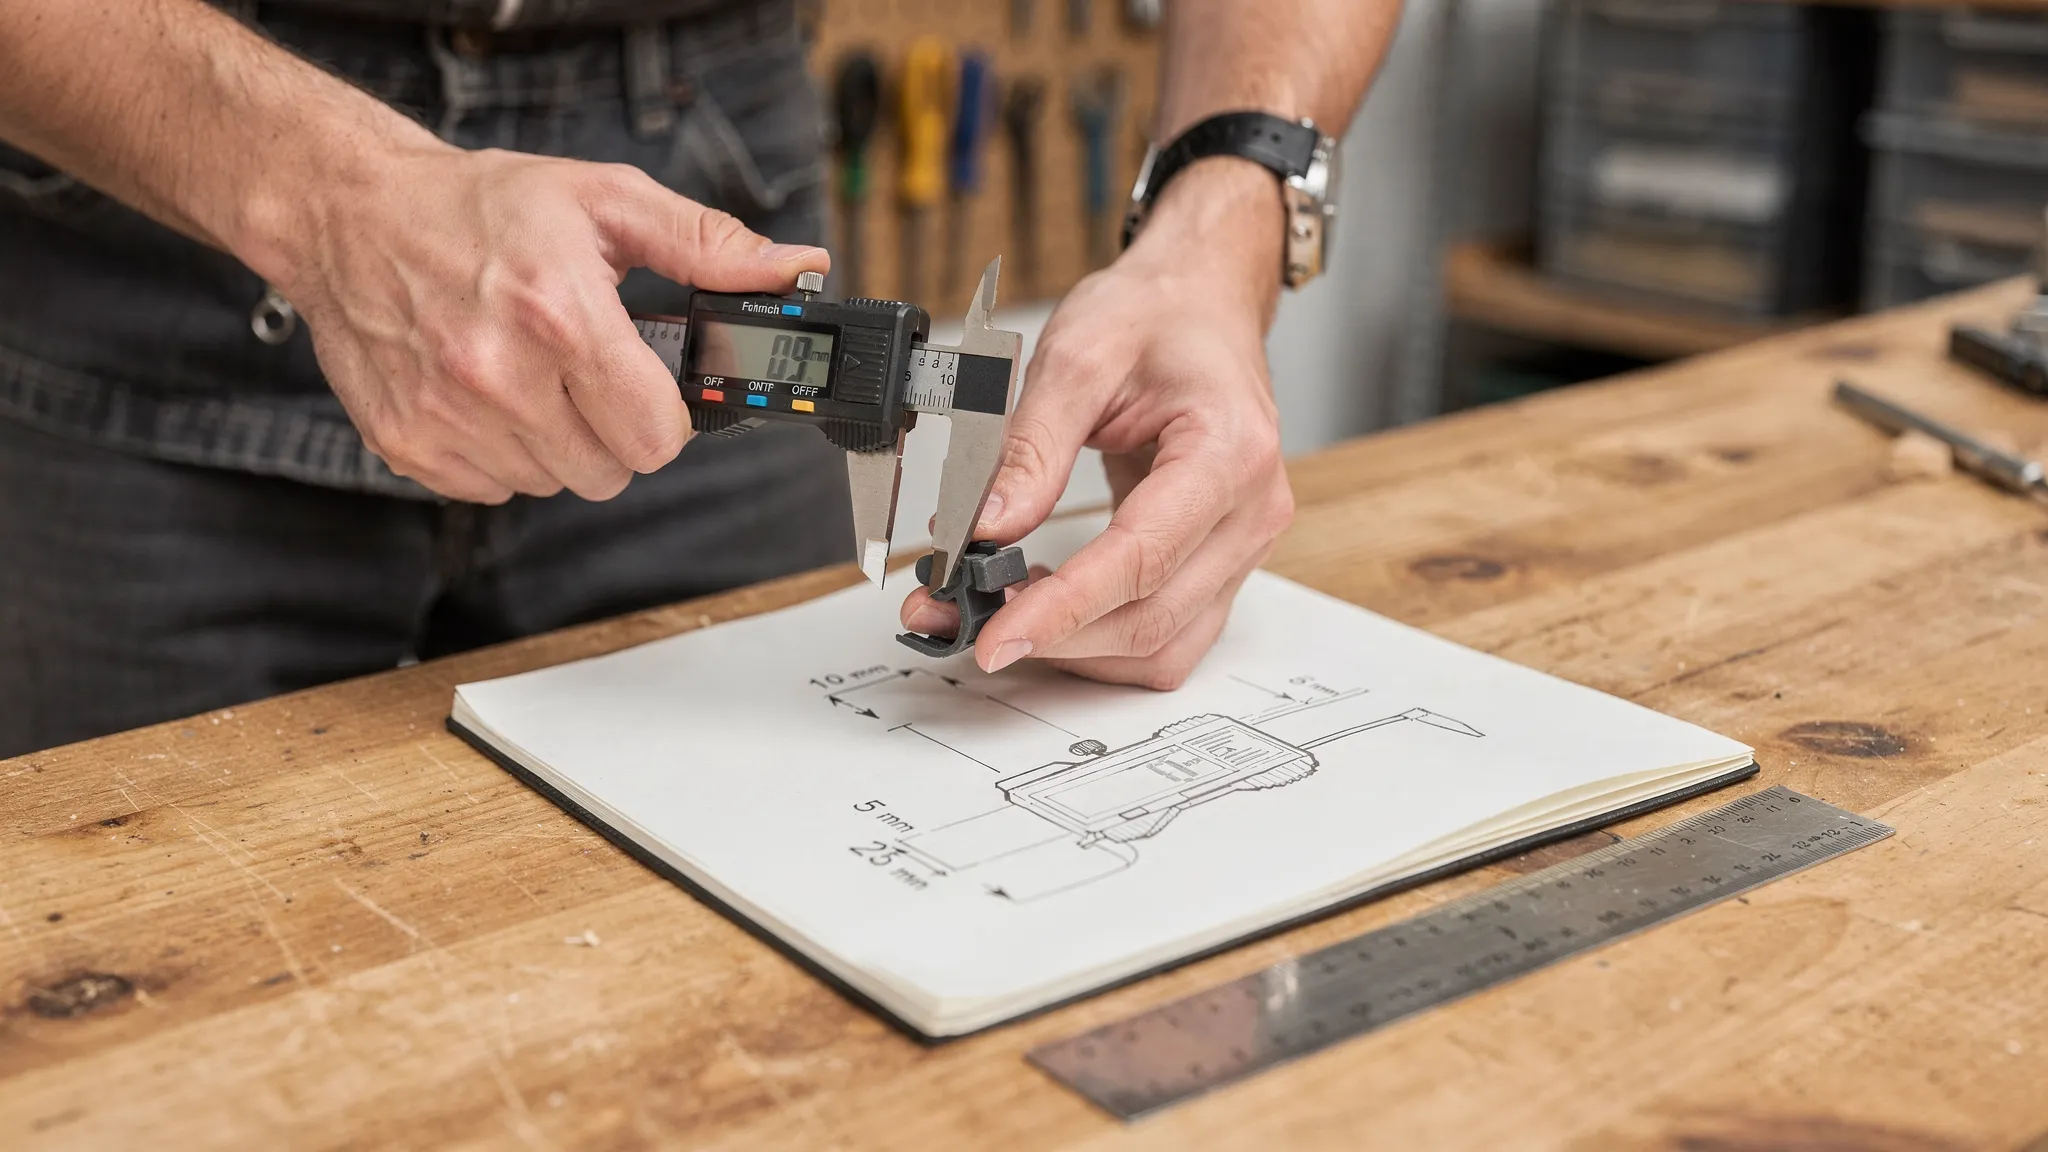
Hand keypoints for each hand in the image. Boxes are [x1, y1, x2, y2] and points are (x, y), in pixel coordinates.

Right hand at [260, 143, 827, 502]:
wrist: (348, 212)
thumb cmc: (480, 206)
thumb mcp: (605, 201)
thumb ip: (706, 243)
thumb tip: (793, 267)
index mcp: (559, 315)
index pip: (655, 436)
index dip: (664, 415)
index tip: (647, 385)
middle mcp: (498, 375)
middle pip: (610, 471)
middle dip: (613, 428)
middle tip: (585, 372)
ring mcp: (447, 417)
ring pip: (553, 483)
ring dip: (558, 442)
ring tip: (531, 373)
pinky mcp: (408, 444)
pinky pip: (493, 489)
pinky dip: (502, 453)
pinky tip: (487, 394)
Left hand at [900, 161, 1294, 688]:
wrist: (1202, 303)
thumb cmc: (1156, 316)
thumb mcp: (1077, 356)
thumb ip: (1030, 448)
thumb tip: (985, 528)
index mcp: (1228, 452)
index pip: (1140, 559)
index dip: (1063, 609)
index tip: (995, 635)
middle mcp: (1250, 512)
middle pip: (1150, 619)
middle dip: (1051, 636)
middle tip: (960, 621)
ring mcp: (1242, 545)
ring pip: (1161, 646)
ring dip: (1075, 651)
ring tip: (995, 615)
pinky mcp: (1220, 562)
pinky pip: (1166, 632)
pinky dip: (1101, 638)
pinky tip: (1045, 610)